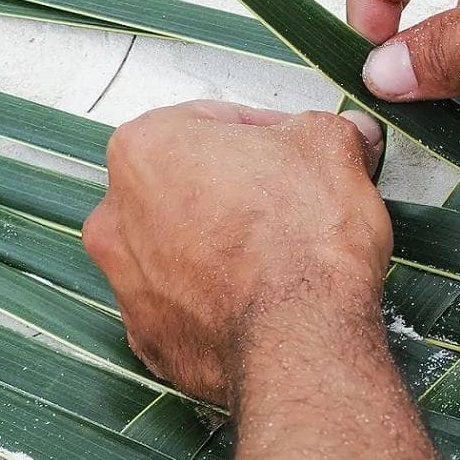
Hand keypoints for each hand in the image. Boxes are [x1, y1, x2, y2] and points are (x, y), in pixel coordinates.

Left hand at [82, 101, 389, 405]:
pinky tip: (261, 298)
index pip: (214, 122)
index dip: (268, 134)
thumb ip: (329, 129)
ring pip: (180, 247)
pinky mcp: (150, 337)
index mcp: (147, 148)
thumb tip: (342, 133)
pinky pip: (185, 305)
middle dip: (236, 190)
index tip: (298, 152)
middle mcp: (117, 214)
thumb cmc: (303, 239)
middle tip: (290, 201)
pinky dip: (217, 300)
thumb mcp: (331, 145)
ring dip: (222, 245)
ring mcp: (127, 283)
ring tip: (280, 254)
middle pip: (187, 185)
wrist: (302, 336)